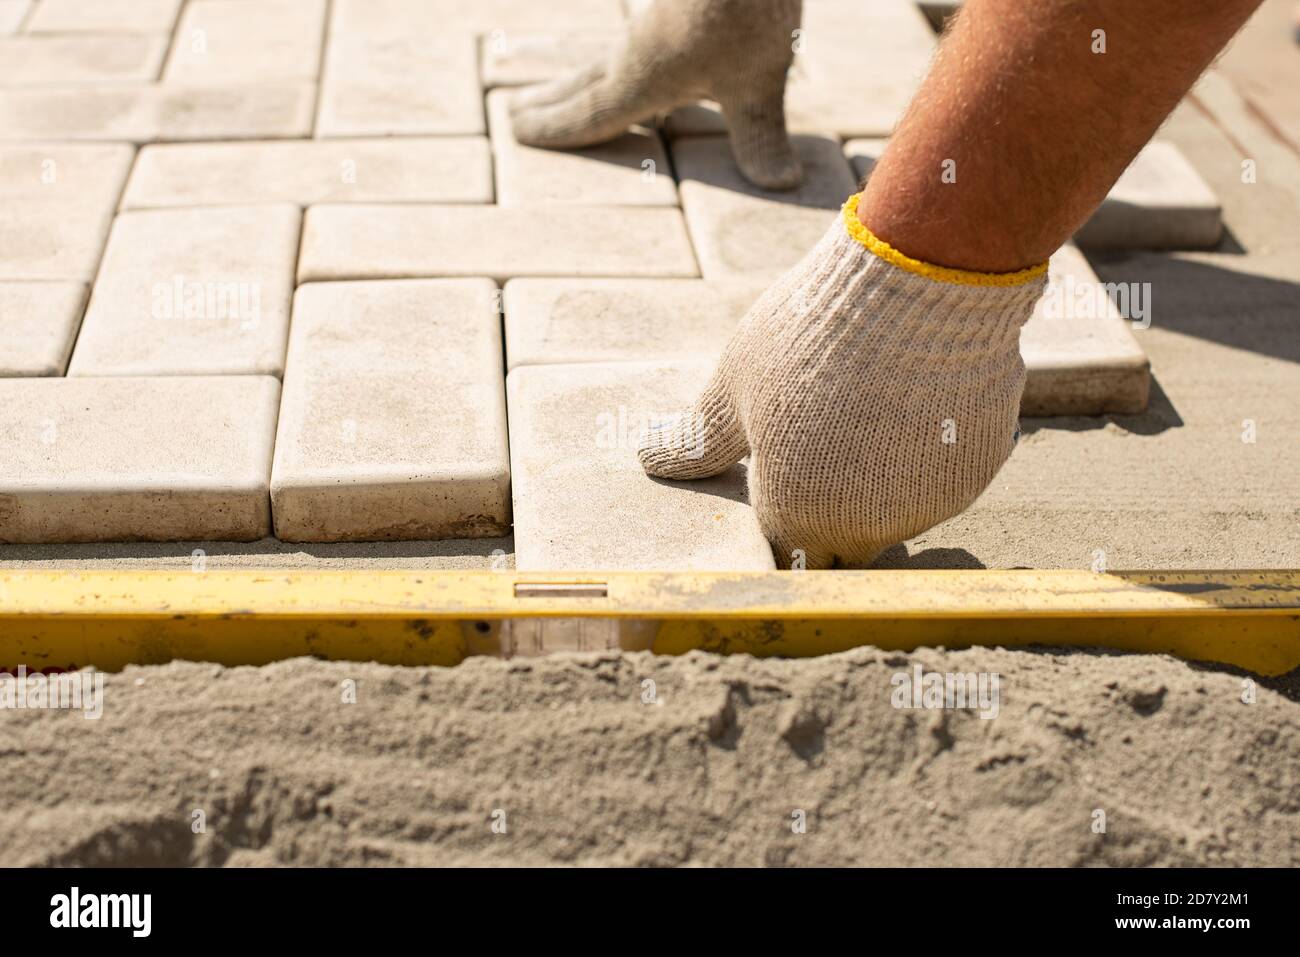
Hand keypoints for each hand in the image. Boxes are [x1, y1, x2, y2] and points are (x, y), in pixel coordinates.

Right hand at [509, 0, 803, 189]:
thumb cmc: (748, 10)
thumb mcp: (758, 82)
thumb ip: (760, 132)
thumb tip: (782, 184)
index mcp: (644, 78)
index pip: (590, 113)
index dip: (555, 129)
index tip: (517, 131)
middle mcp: (638, 43)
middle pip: (587, 78)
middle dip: (555, 99)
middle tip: (515, 111)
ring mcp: (654, 12)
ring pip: (610, 49)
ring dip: (584, 70)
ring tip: (568, 80)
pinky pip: (640, 23)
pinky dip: (627, 44)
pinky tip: (637, 39)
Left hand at [637, 196, 1047, 568]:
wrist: (921, 284)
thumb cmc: (811, 335)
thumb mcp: (735, 385)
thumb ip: (698, 440)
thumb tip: (649, 459)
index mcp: (796, 514)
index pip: (780, 550)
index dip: (776, 512)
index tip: (778, 474)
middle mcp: (863, 528)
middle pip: (839, 545)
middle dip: (826, 509)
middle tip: (821, 444)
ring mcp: (926, 504)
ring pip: (893, 515)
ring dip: (877, 484)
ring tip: (867, 408)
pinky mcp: (974, 473)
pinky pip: (939, 480)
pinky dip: (923, 456)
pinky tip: (912, 399)